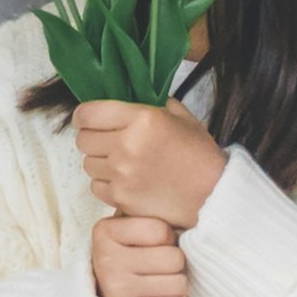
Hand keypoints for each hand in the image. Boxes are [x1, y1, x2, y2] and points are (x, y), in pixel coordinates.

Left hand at [72, 97, 225, 229]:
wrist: (213, 195)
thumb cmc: (199, 155)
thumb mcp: (180, 117)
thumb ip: (152, 103)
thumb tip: (130, 97)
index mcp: (141, 119)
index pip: (87, 113)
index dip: (85, 116)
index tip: (90, 119)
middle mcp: (126, 145)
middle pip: (82, 140)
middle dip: (92, 139)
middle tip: (108, 141)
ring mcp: (121, 174)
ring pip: (87, 164)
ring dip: (99, 162)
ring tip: (120, 162)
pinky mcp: (120, 198)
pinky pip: (96, 187)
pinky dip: (105, 184)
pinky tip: (124, 181)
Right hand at [89, 212, 191, 296]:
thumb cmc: (130, 254)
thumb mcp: (131, 228)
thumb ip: (151, 214)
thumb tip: (193, 202)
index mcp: (105, 231)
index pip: (161, 231)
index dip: (167, 238)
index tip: (153, 244)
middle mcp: (106, 261)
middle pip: (174, 258)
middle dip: (175, 263)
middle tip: (161, 267)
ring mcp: (115, 291)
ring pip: (179, 284)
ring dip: (177, 285)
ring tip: (160, 283)